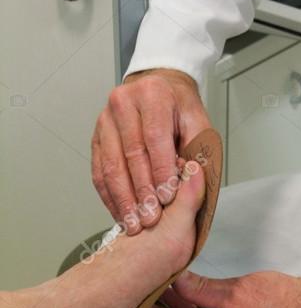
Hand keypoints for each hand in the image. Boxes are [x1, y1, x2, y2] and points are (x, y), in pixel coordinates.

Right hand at [91, 68, 210, 233]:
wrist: (157, 86)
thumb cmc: (178, 106)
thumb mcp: (196, 119)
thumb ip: (198, 147)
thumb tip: (194, 181)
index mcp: (153, 94)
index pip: (155, 137)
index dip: (161, 170)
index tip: (168, 197)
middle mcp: (124, 103)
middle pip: (130, 154)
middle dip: (141, 191)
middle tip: (151, 217)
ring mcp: (105, 120)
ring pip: (110, 165)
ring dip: (123, 199)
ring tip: (134, 222)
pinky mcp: (96, 137)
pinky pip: (99, 170)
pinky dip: (110, 195)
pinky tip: (120, 212)